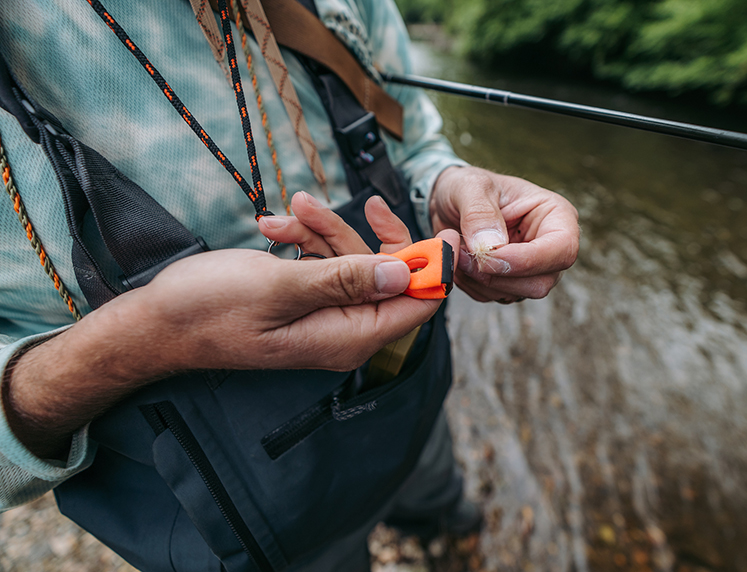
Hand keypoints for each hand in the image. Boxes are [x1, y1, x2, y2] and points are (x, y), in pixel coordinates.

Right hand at [4, 194, 458, 457]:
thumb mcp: (282, 288)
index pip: (418, 306)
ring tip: (287, 212)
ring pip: (351, 262)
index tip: (445, 230)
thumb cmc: (211, 309)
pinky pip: (324, 264)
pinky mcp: (306, 300)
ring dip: (322, 231)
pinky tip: (274, 226)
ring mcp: (325, 315)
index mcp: (349, 336)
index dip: (436, 269)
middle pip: (388, 277)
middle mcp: (344, 330)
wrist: (158, 321)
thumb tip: (409, 276)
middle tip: (338, 203)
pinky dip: (305, 241)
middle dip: (360, 236)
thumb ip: (347, 281)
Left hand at [430, 166, 578, 302]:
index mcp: (556, 216)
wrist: (449, 202)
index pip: (562, 249)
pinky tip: (460, 262)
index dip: (526, 260)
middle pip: (541, 282)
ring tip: (458, 250)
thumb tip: (492, 245)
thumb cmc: (467, 187)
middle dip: (497, 274)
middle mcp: (550, 247)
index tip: (487, 255)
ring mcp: (532, 270)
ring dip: (479, 280)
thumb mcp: (470, 186)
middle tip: (463, 253)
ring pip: (516, 294)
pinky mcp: (510, 284)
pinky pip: (493, 298)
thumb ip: (479, 212)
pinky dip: (471, 285)